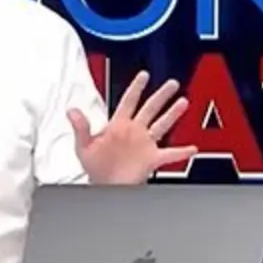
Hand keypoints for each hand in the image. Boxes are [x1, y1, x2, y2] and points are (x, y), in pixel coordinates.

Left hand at [68, 70, 197, 184]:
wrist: (105, 187)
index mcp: (118, 125)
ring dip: (172, 115)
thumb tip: (71, 111)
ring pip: (162, 125)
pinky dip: (181, 152)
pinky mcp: (152, 159)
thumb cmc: (95, 168)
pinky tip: (192, 148)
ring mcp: (144, 145)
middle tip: (172, 83)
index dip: (136, 88)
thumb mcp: (84, 147)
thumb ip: (80, 128)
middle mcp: (134, 132)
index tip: (144, 75)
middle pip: (150, 109)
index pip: (129, 101)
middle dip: (161, 95)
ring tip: (183, 102)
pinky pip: (170, 154)